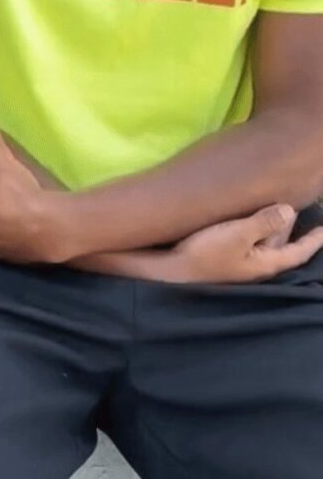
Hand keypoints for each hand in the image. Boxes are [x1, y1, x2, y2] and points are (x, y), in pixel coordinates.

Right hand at [165, 204, 322, 283]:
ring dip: (273, 226)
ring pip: (265, 241)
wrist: (171, 270)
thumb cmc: (205, 253)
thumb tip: (291, 211)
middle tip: (300, 208)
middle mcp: (257, 264)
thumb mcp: (237, 234)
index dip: (314, 240)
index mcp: (265, 262)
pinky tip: (250, 216)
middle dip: (292, 229)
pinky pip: (250, 239)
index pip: (298, 252)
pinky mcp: (226, 255)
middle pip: (282, 244)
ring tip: (279, 208)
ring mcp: (241, 261)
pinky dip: (256, 227)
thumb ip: (264, 222)